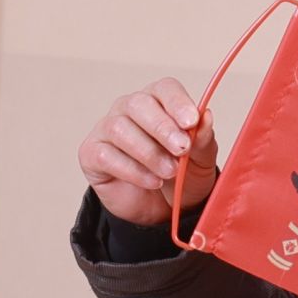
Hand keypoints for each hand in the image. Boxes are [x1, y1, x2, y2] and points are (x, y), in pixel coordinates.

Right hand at [77, 77, 219, 227]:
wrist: (163, 209)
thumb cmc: (182, 175)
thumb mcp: (201, 160)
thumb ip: (203, 138)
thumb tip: (205, 115)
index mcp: (159, 102)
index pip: (165, 89)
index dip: (177, 102)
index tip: (192, 122)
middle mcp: (129, 109)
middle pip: (138, 104)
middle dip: (162, 128)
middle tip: (181, 150)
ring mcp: (107, 129)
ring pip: (120, 128)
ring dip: (149, 153)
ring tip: (169, 172)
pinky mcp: (92, 154)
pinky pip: (105, 155)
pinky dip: (132, 171)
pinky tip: (152, 182)